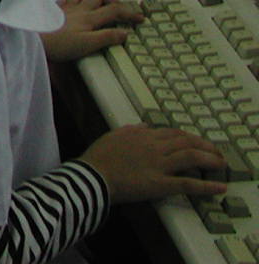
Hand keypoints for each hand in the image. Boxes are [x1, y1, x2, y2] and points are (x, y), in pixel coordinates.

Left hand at [41, 0, 142, 61]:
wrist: (32, 38)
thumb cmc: (59, 44)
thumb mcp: (87, 44)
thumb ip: (106, 37)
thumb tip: (126, 33)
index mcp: (89, 18)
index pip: (114, 11)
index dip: (130, 13)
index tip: (141, 18)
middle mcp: (78, 8)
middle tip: (121, 6)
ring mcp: (64, 7)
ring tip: (100, 1)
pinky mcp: (51, 9)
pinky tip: (73, 5)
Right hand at [82, 124, 227, 201]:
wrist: (92, 175)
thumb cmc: (99, 157)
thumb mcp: (114, 135)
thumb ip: (132, 129)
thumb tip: (147, 125)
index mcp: (143, 135)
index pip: (173, 132)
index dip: (189, 137)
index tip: (197, 142)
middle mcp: (154, 147)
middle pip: (187, 141)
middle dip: (205, 145)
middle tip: (217, 152)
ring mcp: (159, 165)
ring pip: (191, 157)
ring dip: (211, 160)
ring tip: (222, 164)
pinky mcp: (160, 184)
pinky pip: (187, 184)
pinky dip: (206, 186)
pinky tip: (219, 188)